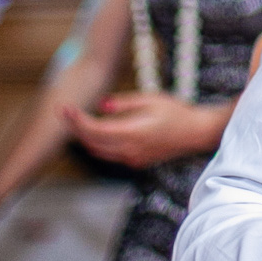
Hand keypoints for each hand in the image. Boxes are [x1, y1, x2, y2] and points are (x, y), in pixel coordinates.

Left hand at [64, 93, 226, 168]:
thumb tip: (101, 105)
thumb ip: (123, 102)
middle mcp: (129, 150)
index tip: (65, 107)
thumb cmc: (177, 112)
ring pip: (98, 151)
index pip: (93, 129)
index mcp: (132, 132)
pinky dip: (99, 143)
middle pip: (91, 142)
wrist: (196, 133)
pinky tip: (100, 130)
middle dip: (75, 127)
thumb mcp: (150, 99)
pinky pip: (110, 155)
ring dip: (86, 137)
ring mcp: (132, 158)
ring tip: (78, 120)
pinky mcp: (136, 161)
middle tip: (67, 112)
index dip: (75, 119)